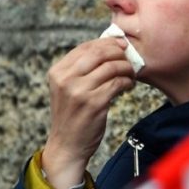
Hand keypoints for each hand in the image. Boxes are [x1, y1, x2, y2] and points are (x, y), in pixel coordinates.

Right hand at [41, 38, 135, 188]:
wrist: (66, 145)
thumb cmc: (71, 116)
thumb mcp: (67, 88)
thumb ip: (81, 70)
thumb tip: (109, 48)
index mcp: (57, 72)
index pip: (85, 47)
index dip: (107, 43)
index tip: (120, 45)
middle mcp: (66, 79)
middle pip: (99, 53)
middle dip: (119, 52)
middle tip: (129, 57)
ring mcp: (79, 91)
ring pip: (111, 67)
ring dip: (126, 68)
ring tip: (131, 73)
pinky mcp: (94, 103)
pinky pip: (117, 83)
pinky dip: (127, 82)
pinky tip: (129, 85)